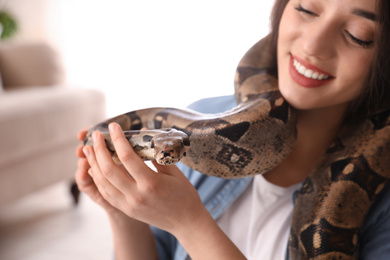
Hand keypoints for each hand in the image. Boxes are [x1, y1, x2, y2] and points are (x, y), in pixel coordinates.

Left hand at [82, 123, 207, 234]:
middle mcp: (136, 195)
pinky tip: (94, 168)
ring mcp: (129, 205)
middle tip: (96, 136)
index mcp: (151, 183)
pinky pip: (106, 193)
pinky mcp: (126, 210)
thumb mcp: (174, 171)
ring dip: (94, 164)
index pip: (127, 157)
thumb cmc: (184, 194)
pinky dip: (98, 179)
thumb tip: (144, 133)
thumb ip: (156, 154)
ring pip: (103, 182)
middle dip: (99, 150)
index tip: (113, 126)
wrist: (186, 222)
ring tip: (89, 149)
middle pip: (109, 170)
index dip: (118, 139)